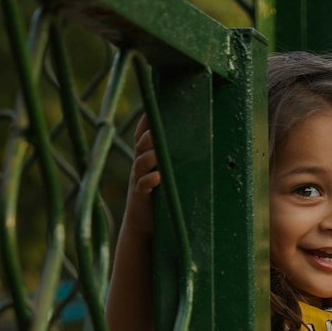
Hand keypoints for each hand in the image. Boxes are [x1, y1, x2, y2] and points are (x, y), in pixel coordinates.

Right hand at [122, 114, 160, 237]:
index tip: (155, 105)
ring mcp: (138, 179)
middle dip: (150, 134)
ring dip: (150, 156)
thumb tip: (193, 144)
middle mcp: (139, 165)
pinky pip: (143, 185)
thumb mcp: (161, 174)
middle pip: (142, 144)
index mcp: (145, 157)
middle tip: (160, 125)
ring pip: (141, 162)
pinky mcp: (140, 196)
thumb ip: (170, 160)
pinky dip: (150, 180)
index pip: (142, 134)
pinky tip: (158, 177)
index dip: (146, 120)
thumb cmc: (157, 196)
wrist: (141, 224)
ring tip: (159, 152)